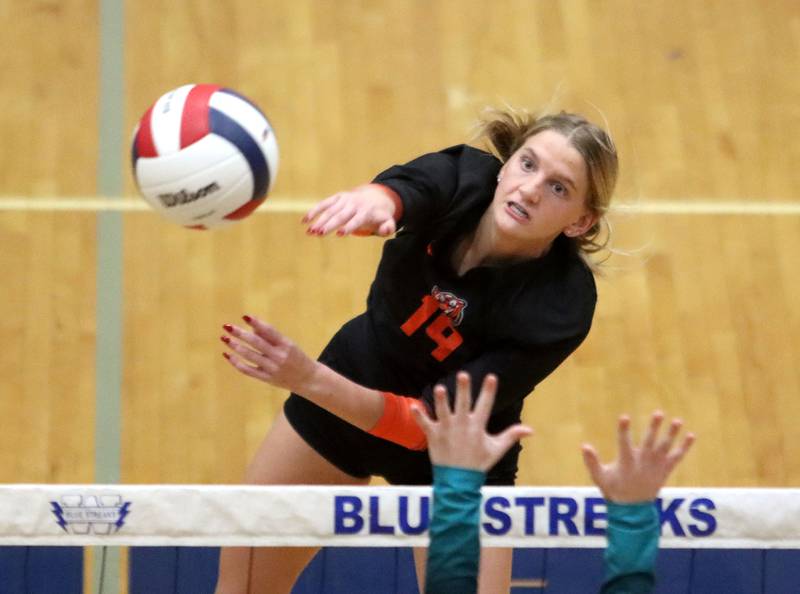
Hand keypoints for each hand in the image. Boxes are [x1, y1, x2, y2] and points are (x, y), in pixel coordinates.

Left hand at [221, 315, 318, 393]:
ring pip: (250, 356)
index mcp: (286, 344)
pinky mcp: (267, 378)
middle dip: (240, 334)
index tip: (244, 316)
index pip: (270, 331)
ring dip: (235, 346)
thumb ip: (270, 336)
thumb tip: (252, 326)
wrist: (308, 379)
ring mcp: (272, 368)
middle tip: (227, 326)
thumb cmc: (296, 357)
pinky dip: (236, 363)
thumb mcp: (288, 344)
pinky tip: (227, 355)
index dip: (257, 323)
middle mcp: (279, 356)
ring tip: (224, 338)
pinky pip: (248, 370)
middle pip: (256, 343)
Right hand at [302, 184, 397, 236]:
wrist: (376, 197)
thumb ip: (388, 227)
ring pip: (330, 210)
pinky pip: (324, 204)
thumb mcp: (388, 221)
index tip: (340, 234)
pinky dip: (314, 211)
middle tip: (318, 233)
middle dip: (329, 224)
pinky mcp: (337, 197)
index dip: (349, 226)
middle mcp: (354, 204)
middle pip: (340, 215)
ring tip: (310, 232)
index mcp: (366, 211)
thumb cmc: (380, 215)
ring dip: (319, 220)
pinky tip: (304, 221)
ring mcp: (344, 199)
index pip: (356, 219)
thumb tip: (386, 230)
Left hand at [411, 371, 532, 471]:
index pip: (485, 405)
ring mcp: (447, 430)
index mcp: (477, 426)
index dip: (488, 391)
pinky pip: (424, 424)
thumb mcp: (496, 449)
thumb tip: (531, 430)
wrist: (458, 481)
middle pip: (463, 404)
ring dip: (441, 400)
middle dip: (464, 389)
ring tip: (440, 388)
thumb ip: (511, 436)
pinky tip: (413, 406)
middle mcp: (462, 425)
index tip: (491, 376)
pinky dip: (418, 416)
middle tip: (463, 375)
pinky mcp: (433, 436)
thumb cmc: (478, 463)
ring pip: (443, 412)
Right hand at [581, 411, 695, 503]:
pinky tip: (691, 436)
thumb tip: (584, 445)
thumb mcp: (599, 477)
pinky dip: (684, 448)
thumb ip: (591, 461)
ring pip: (665, 447)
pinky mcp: (665, 471)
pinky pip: (677, 458)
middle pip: (649, 442)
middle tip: (659, 413)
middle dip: (654, 427)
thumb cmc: (614, 490)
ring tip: (678, 421)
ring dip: (671, 434)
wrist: (633, 510)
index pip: (624, 443)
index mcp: (627, 462)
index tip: (624, 417)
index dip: (623, 430)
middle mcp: (643, 463)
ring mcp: (656, 467)